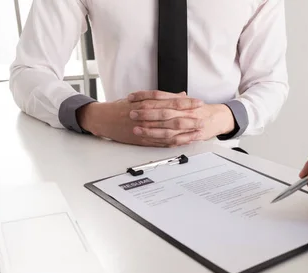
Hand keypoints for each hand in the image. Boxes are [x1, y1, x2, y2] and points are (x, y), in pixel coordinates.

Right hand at [77, 91, 201, 146]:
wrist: (104, 119)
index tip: (199, 103)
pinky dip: (174, 142)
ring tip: (198, 132)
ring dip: (185, 133)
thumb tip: (181, 95)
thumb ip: (162, 97)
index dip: (187, 103)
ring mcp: (145, 129)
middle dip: (190, 119)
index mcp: (147, 103)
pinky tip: (184, 142)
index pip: (171, 102)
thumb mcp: (141, 98)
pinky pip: (161, 142)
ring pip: (168, 132)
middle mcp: (147, 116)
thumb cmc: (122, 107)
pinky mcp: (143, 140)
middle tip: (203, 119)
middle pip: (173, 118)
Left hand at [128, 90, 234, 144]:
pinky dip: (162, 141)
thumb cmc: (198, 109)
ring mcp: (186, 124)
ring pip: (167, 127)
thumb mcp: (183, 100)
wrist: (217, 118)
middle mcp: (183, 111)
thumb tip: (147, 97)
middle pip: (162, 111)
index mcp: (180, 100)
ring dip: (151, 129)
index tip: (131, 98)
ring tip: (137, 129)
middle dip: (146, 113)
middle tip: (132, 113)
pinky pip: (173, 140)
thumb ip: (167, 98)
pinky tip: (150, 141)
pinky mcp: (189, 136)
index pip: (159, 95)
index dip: (144, 96)